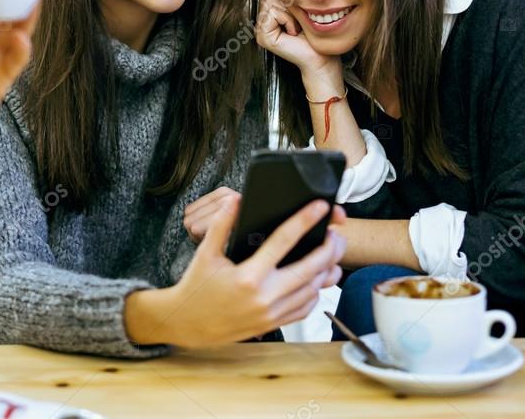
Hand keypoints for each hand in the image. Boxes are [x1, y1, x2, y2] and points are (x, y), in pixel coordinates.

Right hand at [163, 197, 346, 347]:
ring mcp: (271, 313)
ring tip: (331, 255)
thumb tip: (236, 199)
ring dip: (326, 272)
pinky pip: (304, 309)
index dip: (304, 220)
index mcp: (248, 276)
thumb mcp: (205, 253)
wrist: (188, 324)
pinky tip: (316, 280)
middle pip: (310, 269)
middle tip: (336, 235)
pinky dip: (315, 293)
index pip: (283, 241)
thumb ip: (222, 224)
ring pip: (312, 290)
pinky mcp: (272, 324)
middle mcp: (264, 297)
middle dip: (329, 249)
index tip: (320, 207)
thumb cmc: (196, 287)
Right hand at [255, 0, 337, 78]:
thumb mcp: (299, 7)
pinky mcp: (263, 36)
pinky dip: (287, 19)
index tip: (298, 11)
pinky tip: (293, 32)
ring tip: (296, 27)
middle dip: (287, 2)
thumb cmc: (315, 34)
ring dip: (289, 12)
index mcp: (268, 13)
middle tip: (297, 20)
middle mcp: (261, 21)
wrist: (321, 57)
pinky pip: (272, 13)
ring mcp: (260, 29)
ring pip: (270, 1)